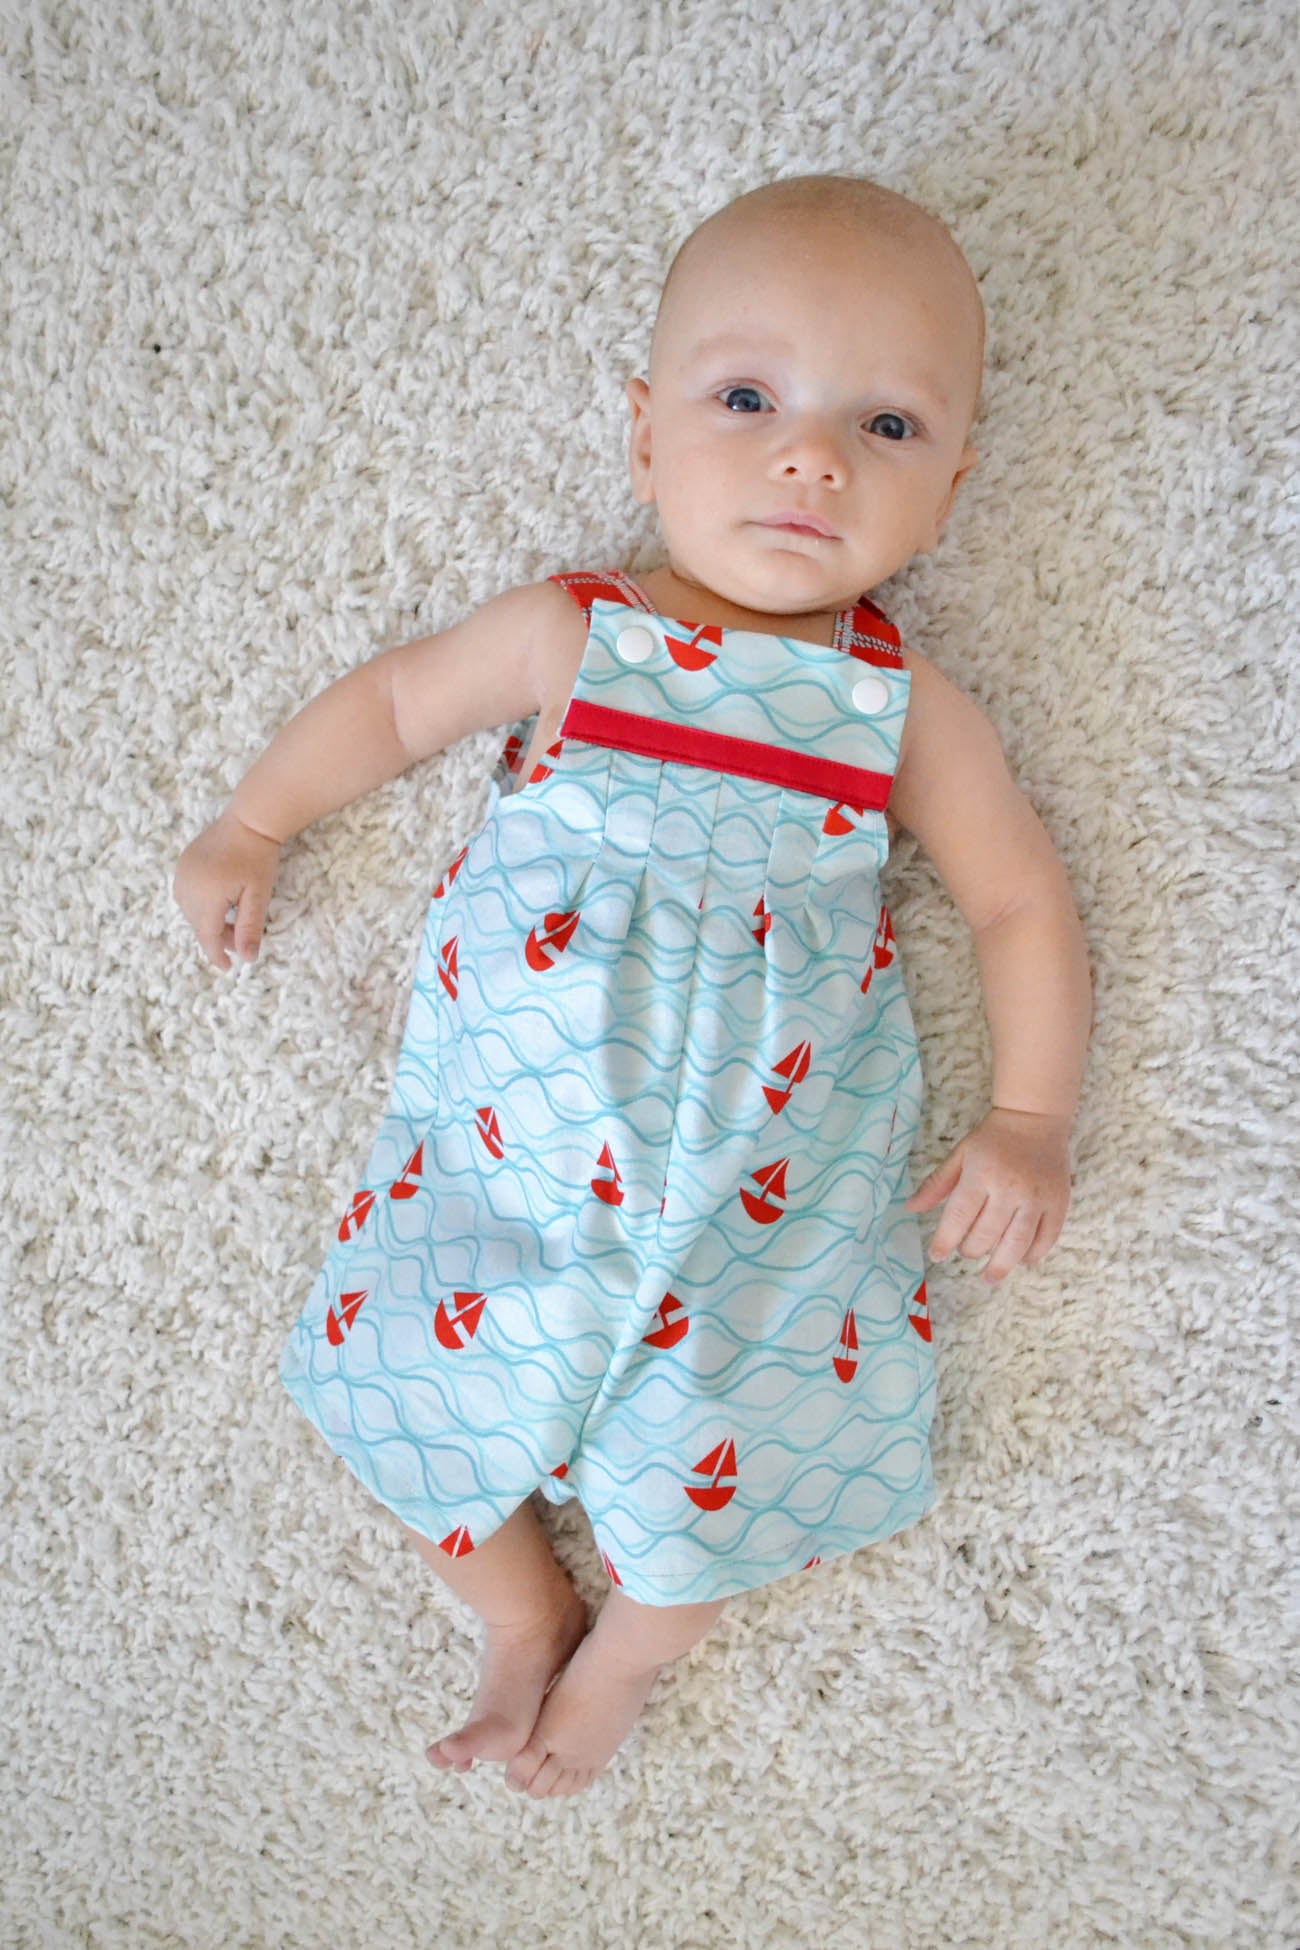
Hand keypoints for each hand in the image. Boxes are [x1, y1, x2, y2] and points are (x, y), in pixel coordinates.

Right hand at [172, 805, 282, 970]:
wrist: (248, 820)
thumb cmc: (258, 858)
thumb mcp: (258, 896)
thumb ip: (249, 928)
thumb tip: (247, 959)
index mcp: (206, 897)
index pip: (207, 936)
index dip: (217, 954)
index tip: (229, 968)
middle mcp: (187, 887)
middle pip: (199, 925)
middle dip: (218, 936)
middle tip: (240, 939)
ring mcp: (181, 875)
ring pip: (192, 912)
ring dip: (210, 921)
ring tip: (234, 918)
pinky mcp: (182, 865)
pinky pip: (186, 895)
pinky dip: (202, 905)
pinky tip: (221, 901)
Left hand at [903, 1106, 1071, 1284]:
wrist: (1035, 1119)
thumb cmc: (992, 1139)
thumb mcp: (960, 1155)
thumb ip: (936, 1184)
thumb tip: (910, 1208)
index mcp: (981, 1174)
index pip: (959, 1217)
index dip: (945, 1240)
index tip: (937, 1255)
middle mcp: (1009, 1189)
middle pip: (987, 1235)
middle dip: (971, 1250)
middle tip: (966, 1252)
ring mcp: (1036, 1198)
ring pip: (1017, 1244)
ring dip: (1001, 1266)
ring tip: (989, 1277)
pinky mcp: (1058, 1203)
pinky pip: (1047, 1238)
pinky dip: (1033, 1254)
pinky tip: (1020, 1260)